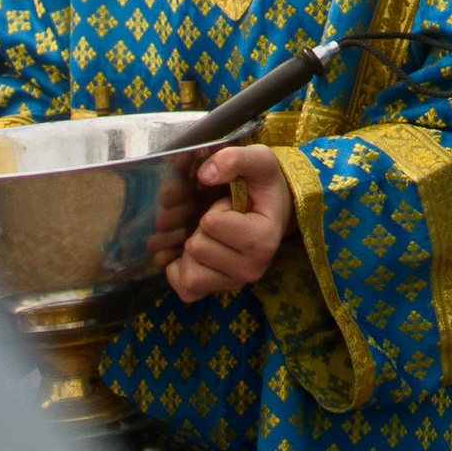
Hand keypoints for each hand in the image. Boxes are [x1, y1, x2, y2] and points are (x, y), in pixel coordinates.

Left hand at [149, 145, 292, 301]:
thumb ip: (234, 159)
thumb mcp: (257, 160)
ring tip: (202, 233)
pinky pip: (185, 291)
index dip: (214, 208)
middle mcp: (252, 269)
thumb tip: (204, 174)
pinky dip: (178, 269)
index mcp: (263, 239)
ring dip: (184, 248)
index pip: (211, 223)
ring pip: (187, 274)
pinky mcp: (218, 290)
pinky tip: (186, 252)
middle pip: (195, 247)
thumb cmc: (263, 184)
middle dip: (196, 226)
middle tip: (214, 217)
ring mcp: (234, 283)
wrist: (273, 208)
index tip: (232, 205)